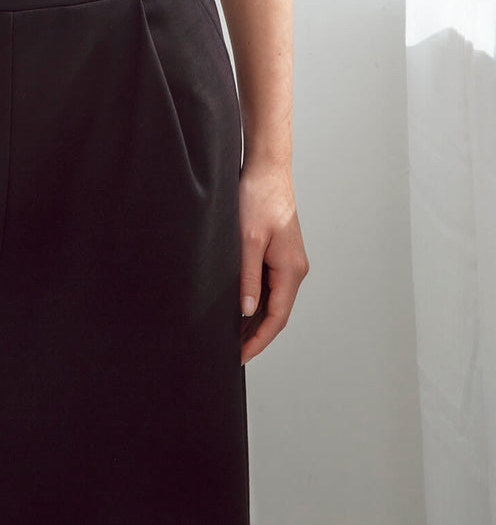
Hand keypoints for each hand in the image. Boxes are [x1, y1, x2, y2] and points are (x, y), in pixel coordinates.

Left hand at [237, 159, 308, 366]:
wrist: (267, 168)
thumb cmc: (258, 197)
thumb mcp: (247, 238)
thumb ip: (248, 277)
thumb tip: (246, 311)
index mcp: (291, 270)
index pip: (277, 318)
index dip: (258, 340)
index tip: (239, 356)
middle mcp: (295, 269)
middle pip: (276, 313)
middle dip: (255, 334)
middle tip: (230, 351)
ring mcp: (289, 262)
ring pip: (272, 300)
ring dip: (254, 319)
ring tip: (231, 335)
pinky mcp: (280, 253)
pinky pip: (269, 285)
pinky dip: (256, 300)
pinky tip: (239, 307)